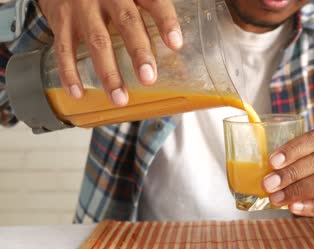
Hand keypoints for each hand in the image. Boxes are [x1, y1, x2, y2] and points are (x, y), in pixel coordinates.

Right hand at [38, 0, 182, 105]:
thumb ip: (149, 14)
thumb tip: (175, 49)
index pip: (154, 2)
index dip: (166, 21)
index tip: (176, 44)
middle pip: (127, 23)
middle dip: (139, 53)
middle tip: (148, 78)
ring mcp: (83, 7)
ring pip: (97, 41)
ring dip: (108, 73)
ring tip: (119, 98)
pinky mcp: (61, 19)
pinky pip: (64, 48)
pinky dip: (70, 73)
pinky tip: (78, 92)